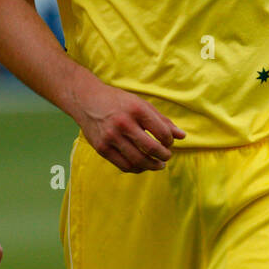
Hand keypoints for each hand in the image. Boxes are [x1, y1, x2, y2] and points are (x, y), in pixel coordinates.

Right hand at [70, 80, 184, 172]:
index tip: (169, 142)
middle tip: (167, 156)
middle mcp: (123, 123)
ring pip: (138, 160)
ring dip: (152, 165)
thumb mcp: (141, 104)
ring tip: (158, 164)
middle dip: (164, 156)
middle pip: (151, 148)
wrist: (86, 100)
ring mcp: (111, 137)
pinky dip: (137, 169)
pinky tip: (142, 165)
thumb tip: (182, 136)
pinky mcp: (101, 148)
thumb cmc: (118, 102)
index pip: (161, 132)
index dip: (169, 141)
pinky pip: (124, 165)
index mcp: (136, 109)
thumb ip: (162, 121)